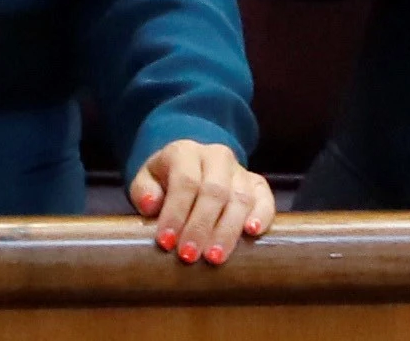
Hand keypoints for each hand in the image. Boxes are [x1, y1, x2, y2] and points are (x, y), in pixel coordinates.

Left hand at [126, 140, 272, 265]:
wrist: (190, 169)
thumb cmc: (164, 182)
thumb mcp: (146, 181)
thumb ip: (143, 191)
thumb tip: (151, 204)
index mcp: (185, 152)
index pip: (185, 181)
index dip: (176, 213)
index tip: (166, 242)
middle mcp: (216, 156)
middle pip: (214, 190)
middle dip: (200, 226)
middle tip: (189, 256)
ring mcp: (240, 170)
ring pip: (240, 197)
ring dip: (227, 230)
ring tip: (215, 258)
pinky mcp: (257, 184)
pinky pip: (265, 198)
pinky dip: (262, 215)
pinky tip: (252, 233)